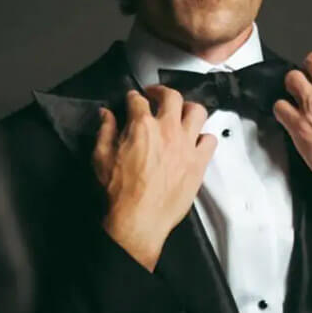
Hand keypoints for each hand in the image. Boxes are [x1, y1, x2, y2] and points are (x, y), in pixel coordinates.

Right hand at [94, 87, 216, 270]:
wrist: (138, 221)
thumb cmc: (119, 193)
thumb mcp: (101, 157)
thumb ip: (105, 131)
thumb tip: (106, 115)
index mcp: (142, 126)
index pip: (138, 100)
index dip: (133, 97)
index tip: (132, 100)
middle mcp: (167, 131)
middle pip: (172, 96)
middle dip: (162, 91)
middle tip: (157, 95)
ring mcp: (186, 146)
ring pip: (197, 111)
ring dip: (188, 108)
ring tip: (181, 112)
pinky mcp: (198, 163)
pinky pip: (210, 141)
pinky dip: (204, 137)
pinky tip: (196, 140)